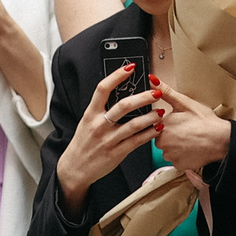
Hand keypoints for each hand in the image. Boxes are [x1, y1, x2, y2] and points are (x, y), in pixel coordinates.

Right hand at [56, 63, 160, 211]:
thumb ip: (101, 109)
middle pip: (123, 106)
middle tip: (155, 92)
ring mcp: (108, 139)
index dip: (117, 76)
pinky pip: (137, 141)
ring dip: (150, 116)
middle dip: (142, 97)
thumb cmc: (84, 143)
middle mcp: (99, 125)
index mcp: (90, 114)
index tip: (130, 67)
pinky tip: (157, 128)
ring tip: (160, 111)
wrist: (75, 168)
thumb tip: (121, 93)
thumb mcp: (87, 122)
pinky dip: (149, 133)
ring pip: (134, 125)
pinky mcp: (117, 153)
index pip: (102, 89)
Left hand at [151, 81, 231, 171]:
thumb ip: (165, 92)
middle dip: (171, 135)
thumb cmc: (205, 121)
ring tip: (190, 139)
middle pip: (161, 138)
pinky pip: (176, 160)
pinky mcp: (178, 165)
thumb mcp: (184, 102)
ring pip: (169, 150)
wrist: (221, 139)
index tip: (180, 123)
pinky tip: (192, 148)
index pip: (157, 125)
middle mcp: (162, 143)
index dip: (169, 123)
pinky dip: (183, 156)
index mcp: (161, 126)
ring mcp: (170, 156)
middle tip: (187, 130)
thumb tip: (152, 80)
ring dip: (176, 146)